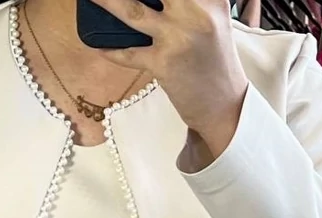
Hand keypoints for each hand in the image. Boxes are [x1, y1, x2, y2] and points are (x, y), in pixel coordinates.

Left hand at [90, 0, 248, 157]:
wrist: (224, 104)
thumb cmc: (215, 60)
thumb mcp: (214, 18)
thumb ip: (195, 0)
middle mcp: (196, 11)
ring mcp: (178, 37)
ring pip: (132, 11)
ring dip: (106, 2)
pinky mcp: (164, 64)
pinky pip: (127, 54)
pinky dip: (110, 49)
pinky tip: (97, 44)